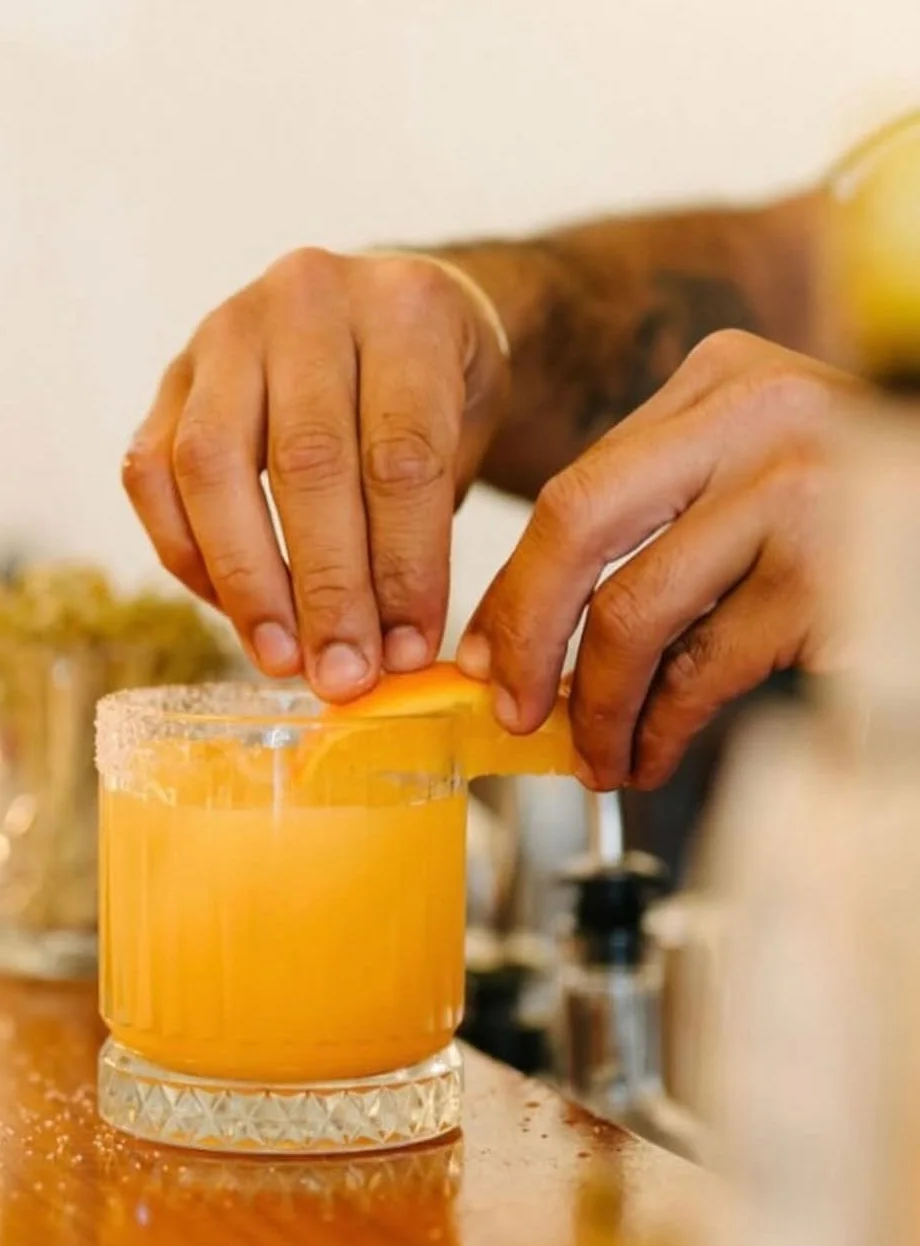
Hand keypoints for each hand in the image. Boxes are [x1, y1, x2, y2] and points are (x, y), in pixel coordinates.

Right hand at [122, 249, 510, 699]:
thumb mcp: (467, 436)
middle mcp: (307, 299)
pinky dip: (188, 554)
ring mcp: (225, 330)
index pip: (401, 455)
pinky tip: (234, 610)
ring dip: (246, 581)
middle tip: (343, 676)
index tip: (408, 652)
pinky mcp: (169, 375)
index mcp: (407, 305)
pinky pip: (150, 473)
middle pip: (307, 463)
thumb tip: (390, 657)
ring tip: (281, 659)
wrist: (383, 319)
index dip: (404, 568)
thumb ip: (430, 529)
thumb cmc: (434, 393)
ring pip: (210, 465)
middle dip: (326, 589)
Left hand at [459, 330, 851, 790]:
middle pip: (577, 525)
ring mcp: (801, 493)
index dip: (515, 583)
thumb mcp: (761, 467)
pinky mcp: (833, 580)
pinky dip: (662, 728)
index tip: (484, 651)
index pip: (578, 485)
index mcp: (723, 379)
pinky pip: (703, 671)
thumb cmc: (868, 516)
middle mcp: (757, 417)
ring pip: (635, 614)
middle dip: (525, 633)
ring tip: (597, 759)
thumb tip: (543, 621)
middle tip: (512, 710)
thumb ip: (669, 510)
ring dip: (599, 708)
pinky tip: (652, 753)